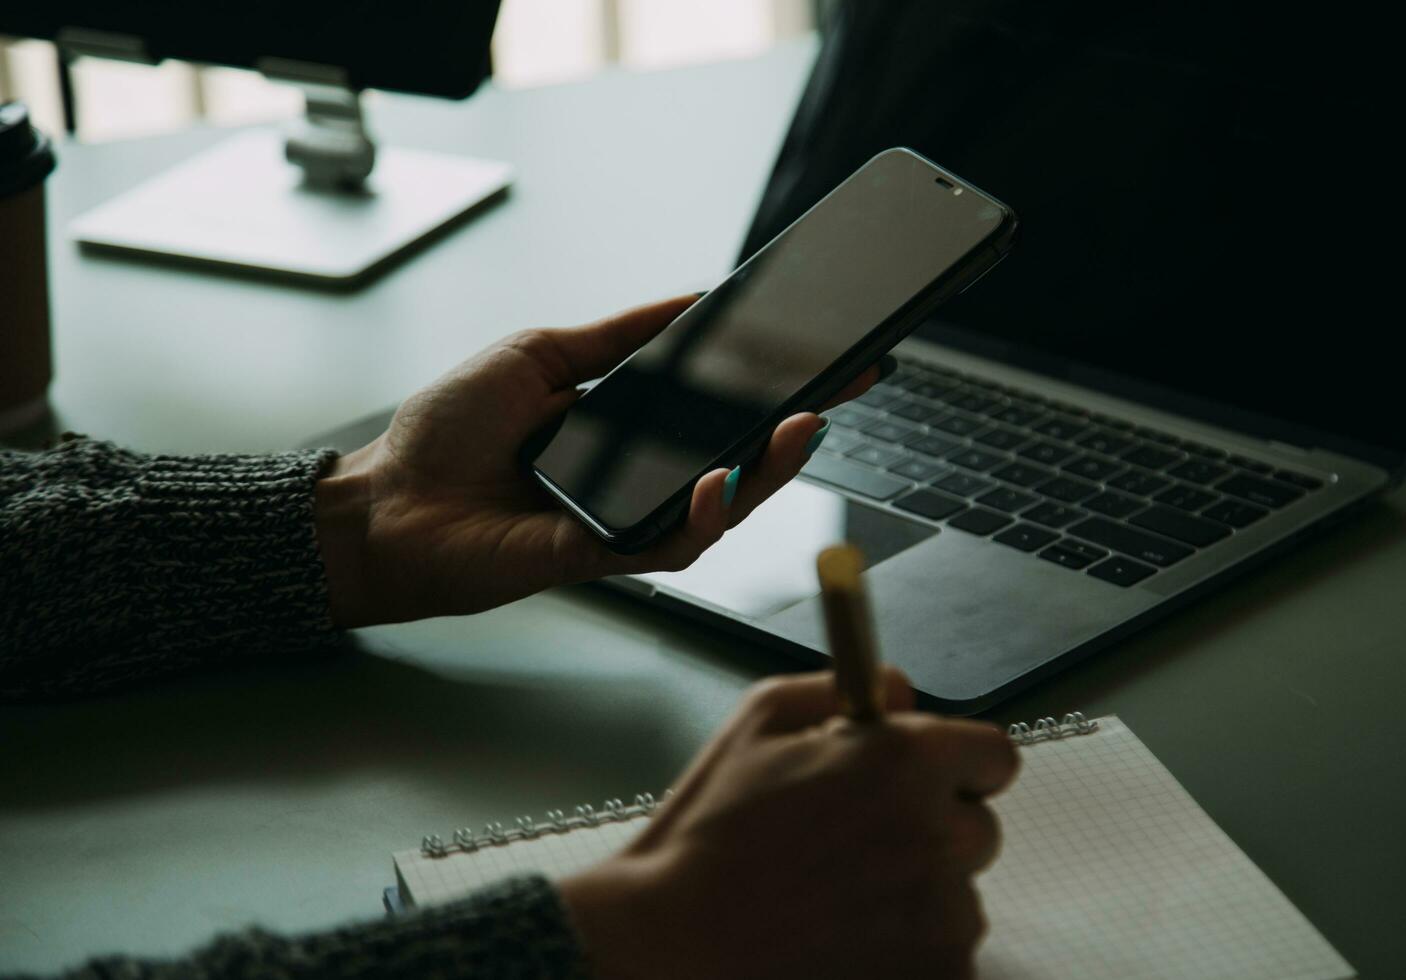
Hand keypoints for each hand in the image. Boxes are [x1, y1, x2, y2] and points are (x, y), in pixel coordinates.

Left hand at [314, 295, 880, 626]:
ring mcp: (625, 520)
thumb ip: (620, 335)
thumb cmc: (446, 432)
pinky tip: (720, 478)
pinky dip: (704, 513)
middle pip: (734, 459)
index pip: (714, 406)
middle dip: (793, 427)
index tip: (823, 354)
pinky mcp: (602, 556)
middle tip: (841, 388)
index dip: (770, 384)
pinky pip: (672, 540)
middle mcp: (636, 476)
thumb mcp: (540, 354)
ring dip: (767, 470)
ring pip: (721, 505)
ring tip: (800, 427)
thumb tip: (692, 300)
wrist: (383, 503)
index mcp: (625, 426)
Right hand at [559, 669, 1019, 979]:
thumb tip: (899, 694)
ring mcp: (942, 917)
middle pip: (979, 830)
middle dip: (932, 832)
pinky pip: (944, 956)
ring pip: (959, 898)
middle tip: (861, 847)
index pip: (994, 756)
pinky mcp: (936, 976)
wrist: (675, 942)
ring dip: (918, 898)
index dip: (960, 766)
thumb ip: (842, 689)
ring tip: (836, 902)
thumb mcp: (757, 722)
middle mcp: (936, 835)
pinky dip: (907, 953)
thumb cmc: (707, 835)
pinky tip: (844, 942)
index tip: (932, 782)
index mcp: (904, 761)